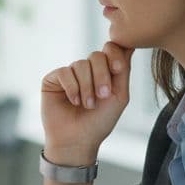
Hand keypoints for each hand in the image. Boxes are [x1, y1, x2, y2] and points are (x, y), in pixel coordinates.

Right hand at [40, 42, 134, 162]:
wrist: (77, 141)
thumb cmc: (100, 122)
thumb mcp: (119, 96)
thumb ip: (124, 70)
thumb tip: (131, 44)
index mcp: (104, 72)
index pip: (110, 49)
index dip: (114, 56)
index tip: (118, 69)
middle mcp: (87, 70)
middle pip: (96, 55)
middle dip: (102, 75)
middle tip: (103, 96)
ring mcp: (70, 73)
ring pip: (80, 64)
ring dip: (87, 87)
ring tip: (87, 105)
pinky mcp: (53, 79)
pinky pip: (64, 72)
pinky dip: (72, 88)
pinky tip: (74, 101)